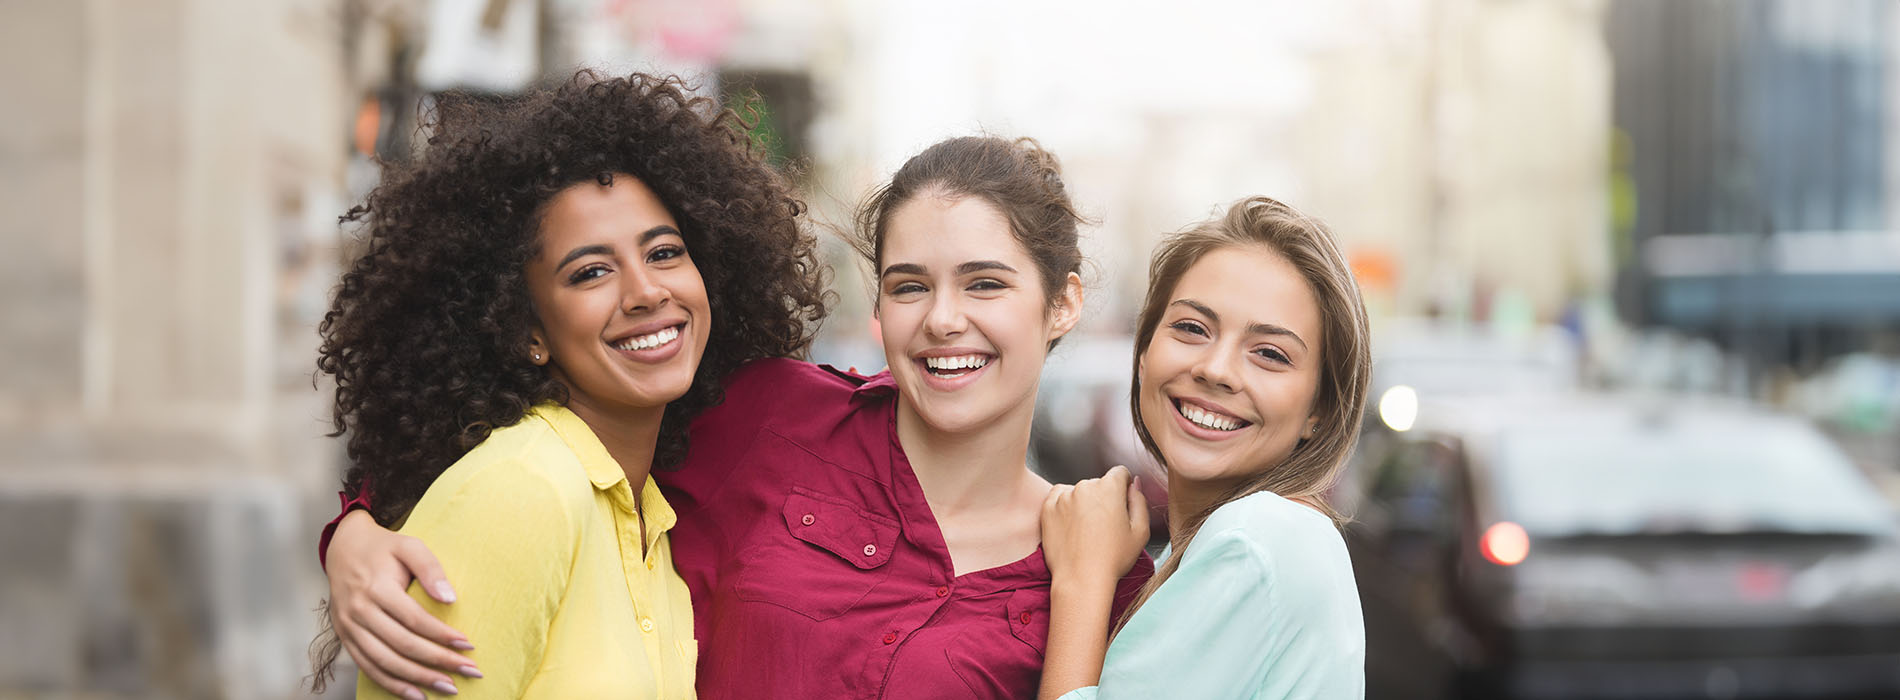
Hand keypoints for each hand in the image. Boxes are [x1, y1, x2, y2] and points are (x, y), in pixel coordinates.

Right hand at [328, 509, 479, 697]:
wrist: (343, 548)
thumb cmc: (383, 548)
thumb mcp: (410, 546)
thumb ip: (431, 568)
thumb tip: (450, 599)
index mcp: (376, 588)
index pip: (414, 620)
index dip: (442, 635)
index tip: (468, 645)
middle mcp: (359, 611)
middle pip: (403, 645)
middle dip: (438, 661)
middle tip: (469, 671)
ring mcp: (349, 627)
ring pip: (385, 662)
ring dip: (418, 679)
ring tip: (448, 687)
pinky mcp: (345, 637)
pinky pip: (368, 667)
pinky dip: (392, 684)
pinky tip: (416, 694)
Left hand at [1041, 465, 1149, 586]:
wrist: (1080, 579)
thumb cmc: (1113, 559)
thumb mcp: (1140, 531)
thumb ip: (1139, 501)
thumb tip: (1134, 483)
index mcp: (1109, 488)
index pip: (1120, 473)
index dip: (1124, 487)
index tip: (1121, 504)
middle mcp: (1085, 486)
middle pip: (1098, 483)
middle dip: (1103, 497)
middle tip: (1104, 525)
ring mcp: (1064, 496)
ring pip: (1079, 491)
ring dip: (1084, 502)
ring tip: (1087, 530)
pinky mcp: (1048, 508)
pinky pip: (1059, 497)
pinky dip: (1065, 506)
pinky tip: (1072, 526)